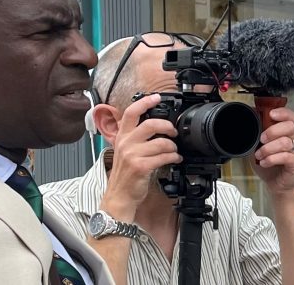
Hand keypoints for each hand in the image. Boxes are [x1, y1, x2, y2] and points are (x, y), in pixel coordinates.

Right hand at [101, 94, 180, 221]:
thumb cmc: (125, 175)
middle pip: (150, 124)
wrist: (119, 197)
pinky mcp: (141, 166)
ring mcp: (132, 155)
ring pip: (161, 142)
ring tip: (174, 151)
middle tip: (174, 131)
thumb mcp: (125, 152)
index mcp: (122, 137)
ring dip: (173, 146)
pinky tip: (175, 159)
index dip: (145, 102)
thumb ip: (135, 138)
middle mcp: (126, 143)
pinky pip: (164, 157)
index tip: (157, 97)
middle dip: (168, 126)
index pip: (131, 112)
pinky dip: (174, 157)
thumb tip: (154, 126)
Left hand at [251, 106, 293, 196]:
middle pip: (289, 126)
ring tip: (259, 155)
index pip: (290, 116)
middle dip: (273, 131)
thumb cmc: (268, 163)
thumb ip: (255, 134)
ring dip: (269, 148)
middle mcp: (293, 139)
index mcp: (285, 132)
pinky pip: (286, 157)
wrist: (274, 183)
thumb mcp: (257, 146)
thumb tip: (247, 121)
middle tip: (261, 139)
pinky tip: (264, 162)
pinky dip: (272, 159)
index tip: (271, 114)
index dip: (282, 113)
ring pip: (286, 142)